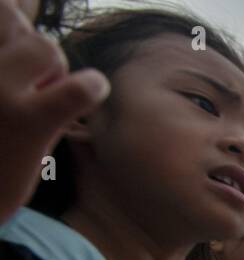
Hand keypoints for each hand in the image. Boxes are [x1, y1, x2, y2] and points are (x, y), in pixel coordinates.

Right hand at [0, 2, 109, 222]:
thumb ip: (2, 62)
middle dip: (40, 58)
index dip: (14, 30)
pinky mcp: (25, 122)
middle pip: (27, 34)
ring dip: (57, 75)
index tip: (21, 68)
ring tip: (42, 108)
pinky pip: (73, 89)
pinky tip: (92, 92)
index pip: (0, 11)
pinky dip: (88, 88)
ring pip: (46, 49)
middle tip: (35, 92)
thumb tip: (18, 14)